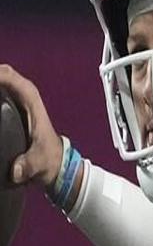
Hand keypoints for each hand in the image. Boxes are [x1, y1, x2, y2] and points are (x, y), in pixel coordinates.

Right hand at [0, 64, 62, 187]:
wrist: (55, 163)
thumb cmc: (49, 158)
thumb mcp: (40, 162)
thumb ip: (29, 165)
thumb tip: (16, 171)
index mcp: (31, 102)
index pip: (10, 78)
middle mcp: (23, 97)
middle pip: (1, 74)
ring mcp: (17, 101)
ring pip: (0, 81)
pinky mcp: (10, 108)